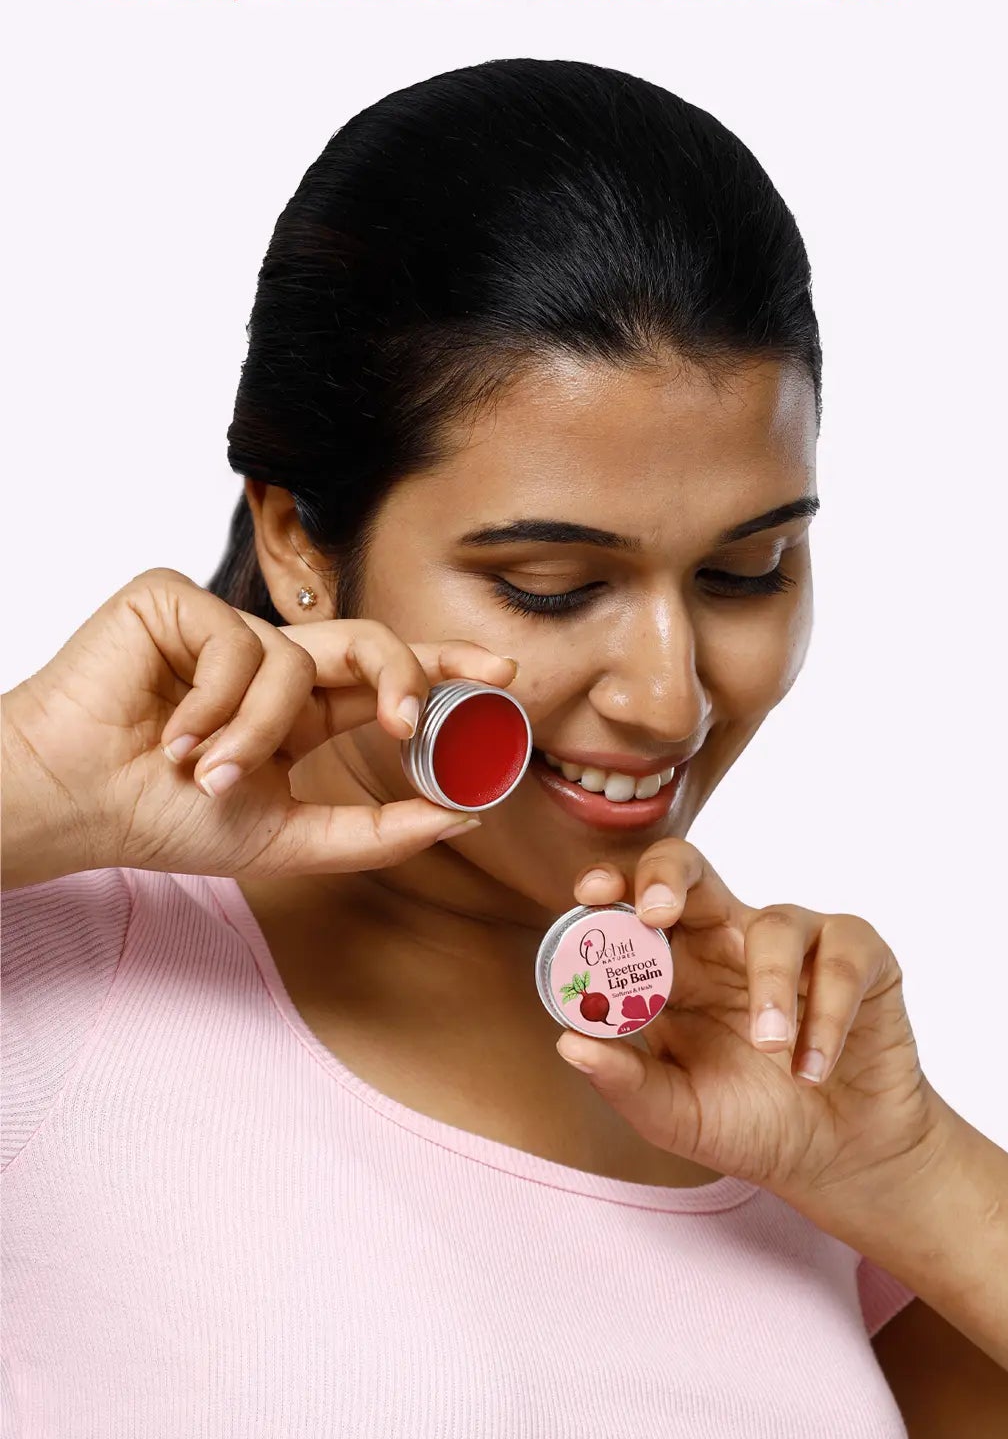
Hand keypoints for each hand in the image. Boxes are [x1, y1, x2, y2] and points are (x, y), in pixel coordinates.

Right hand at [1, 567, 516, 886]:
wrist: (71, 805)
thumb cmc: (160, 819)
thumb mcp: (283, 837)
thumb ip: (372, 833)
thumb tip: (461, 815)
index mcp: (298, 710)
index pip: (385, 677)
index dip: (445, 668)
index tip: (504, 677)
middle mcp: (269, 661)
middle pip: (367, 641)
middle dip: (404, 670)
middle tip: (407, 716)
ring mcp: (225, 627)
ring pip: (294, 662)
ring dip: (255, 734)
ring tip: (202, 772)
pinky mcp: (177, 601)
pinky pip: (237, 644)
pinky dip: (210, 704)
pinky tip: (168, 734)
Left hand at [553, 838, 953, 1236]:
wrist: (842, 1161)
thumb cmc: (753, 1126)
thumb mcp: (679, 1116)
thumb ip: (626, 1083)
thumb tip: (568, 1043)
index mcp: (678, 970)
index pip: (635, 907)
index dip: (613, 889)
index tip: (590, 893)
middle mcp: (730, 942)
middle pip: (691, 871)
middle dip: (667, 877)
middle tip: (655, 912)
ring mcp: (797, 945)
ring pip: (774, 924)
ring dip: (771, 987)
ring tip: (773, 1049)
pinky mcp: (859, 959)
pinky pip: (842, 955)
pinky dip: (828, 1012)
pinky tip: (815, 1068)